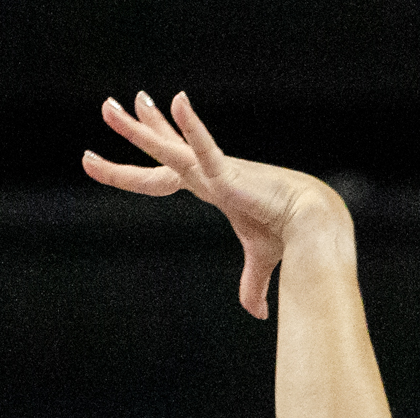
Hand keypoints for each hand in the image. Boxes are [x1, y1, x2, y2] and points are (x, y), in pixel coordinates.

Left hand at [82, 90, 340, 318]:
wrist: (312, 222)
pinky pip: (203, 147)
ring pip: (165, 148)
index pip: (169, 168)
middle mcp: (206, 174)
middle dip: (133, 130)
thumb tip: (257, 314)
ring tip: (108, 107)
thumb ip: (252, 285)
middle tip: (107, 106)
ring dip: (135, 130)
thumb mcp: (260, 260)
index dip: (152, 147)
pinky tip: (179, 101)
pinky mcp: (226, 175)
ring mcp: (212, 171)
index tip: (138, 121)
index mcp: (210, 185)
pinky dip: (192, 127)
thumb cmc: (288, 232)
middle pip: (159, 152)